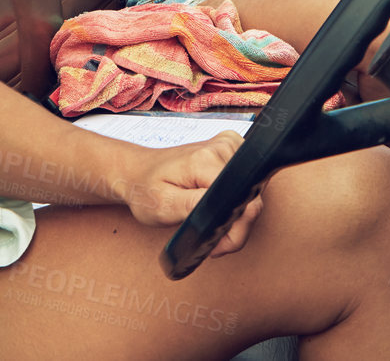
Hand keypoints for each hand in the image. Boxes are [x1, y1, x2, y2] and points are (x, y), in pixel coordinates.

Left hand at [118, 132, 263, 259]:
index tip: (215, 244)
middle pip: (250, 198)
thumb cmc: (146, 190)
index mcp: (205, 160)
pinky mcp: (232, 148)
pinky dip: (235, 200)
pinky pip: (247, 183)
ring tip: (208, 219)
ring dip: (235, 214)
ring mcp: (230, 144)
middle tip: (210, 236)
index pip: (240, 200)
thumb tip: (224, 208)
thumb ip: (195, 206)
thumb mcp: (163, 206)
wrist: (137, 172)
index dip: (233, 229)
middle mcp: (223, 146)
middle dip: (235, 225)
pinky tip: (215, 204)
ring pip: (252, 193)